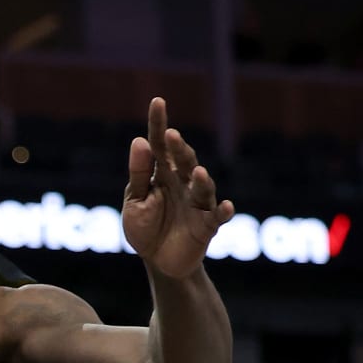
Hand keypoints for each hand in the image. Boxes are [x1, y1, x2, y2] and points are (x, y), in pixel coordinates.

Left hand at [122, 97, 235, 279]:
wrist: (157, 261)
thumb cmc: (145, 227)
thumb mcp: (134, 201)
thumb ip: (138, 174)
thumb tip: (139, 140)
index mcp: (162, 175)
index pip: (159, 146)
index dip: (158, 124)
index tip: (157, 101)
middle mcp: (182, 184)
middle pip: (183, 162)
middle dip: (178, 149)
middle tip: (170, 134)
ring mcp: (197, 204)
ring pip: (203, 187)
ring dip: (200, 179)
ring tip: (196, 171)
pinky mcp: (207, 226)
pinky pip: (217, 217)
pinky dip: (223, 212)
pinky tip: (227, 206)